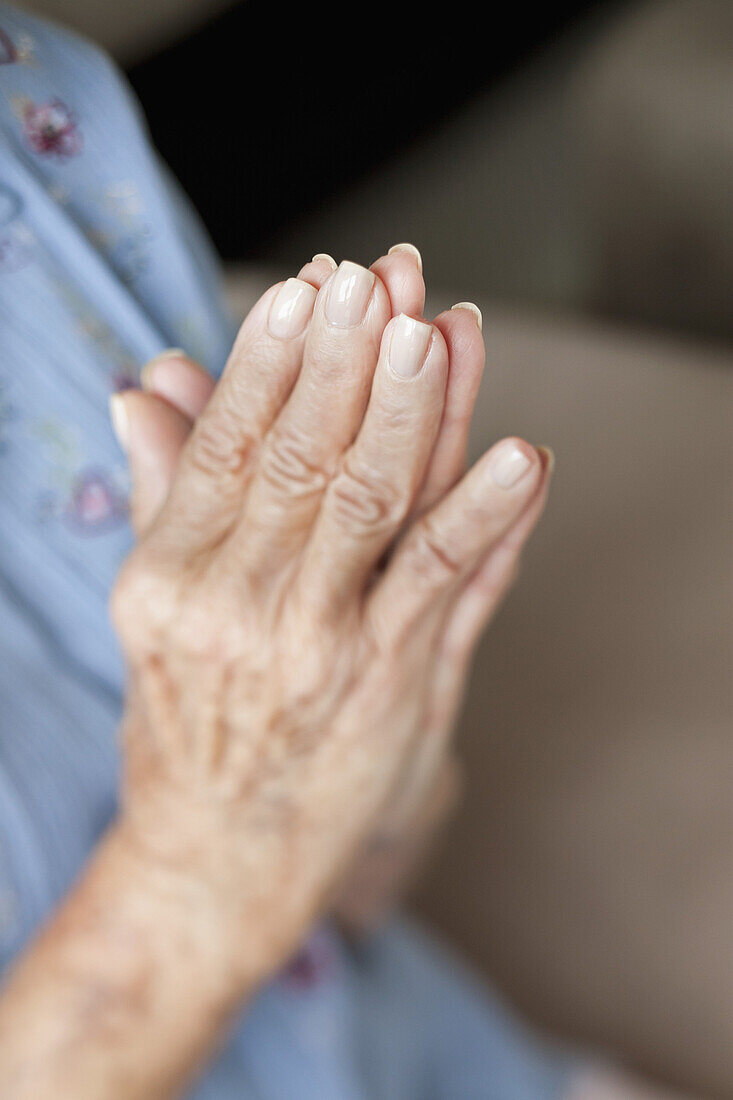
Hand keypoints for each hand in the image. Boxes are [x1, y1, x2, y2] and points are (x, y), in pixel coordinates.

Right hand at [110, 249, 551, 981]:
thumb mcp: (155, 607)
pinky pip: (443, 586)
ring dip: (413, 413)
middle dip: (345, 362)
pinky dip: (487, 518)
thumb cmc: (186, 722)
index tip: (305, 288)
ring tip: (438, 330)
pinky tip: (524, 457)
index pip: (227, 445)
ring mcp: (317, 647)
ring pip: (372, 506)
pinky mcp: (389, 684)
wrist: (218, 858)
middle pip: (302, 459)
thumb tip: (143, 385)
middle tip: (378, 278)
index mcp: (170, 574)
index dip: (270, 362)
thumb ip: (165, 490)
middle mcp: (238, 608)